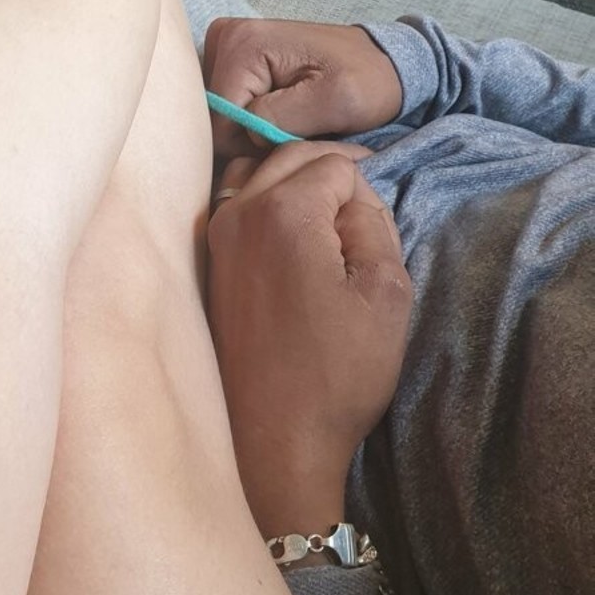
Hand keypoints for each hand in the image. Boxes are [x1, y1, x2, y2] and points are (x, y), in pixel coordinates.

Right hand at [203, 18, 403, 158]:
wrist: (382, 63)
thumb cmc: (366, 81)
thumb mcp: (334, 102)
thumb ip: (279, 116)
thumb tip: (239, 129)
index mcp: (243, 44)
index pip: (218, 121)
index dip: (251, 144)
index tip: (291, 138)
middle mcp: (225, 37)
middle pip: (214, 116)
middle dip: (250, 134)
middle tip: (295, 129)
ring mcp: (226, 45)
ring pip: (219, 114)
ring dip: (252, 127)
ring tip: (292, 119)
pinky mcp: (233, 57)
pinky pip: (226, 105)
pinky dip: (251, 117)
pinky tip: (280, 112)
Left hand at [207, 142, 411, 541]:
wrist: (273, 438)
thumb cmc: (337, 372)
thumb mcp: (386, 293)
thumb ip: (375, 223)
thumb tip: (354, 197)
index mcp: (284, 211)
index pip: (336, 164)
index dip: (366, 191)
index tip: (376, 230)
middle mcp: (238, 211)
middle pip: (292, 156)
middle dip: (331, 176)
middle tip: (360, 218)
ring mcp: (215, 235)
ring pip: (258, 172)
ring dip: (294, 183)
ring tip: (326, 223)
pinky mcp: (207, 260)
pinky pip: (237, 203)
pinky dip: (267, 202)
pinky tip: (292, 239)